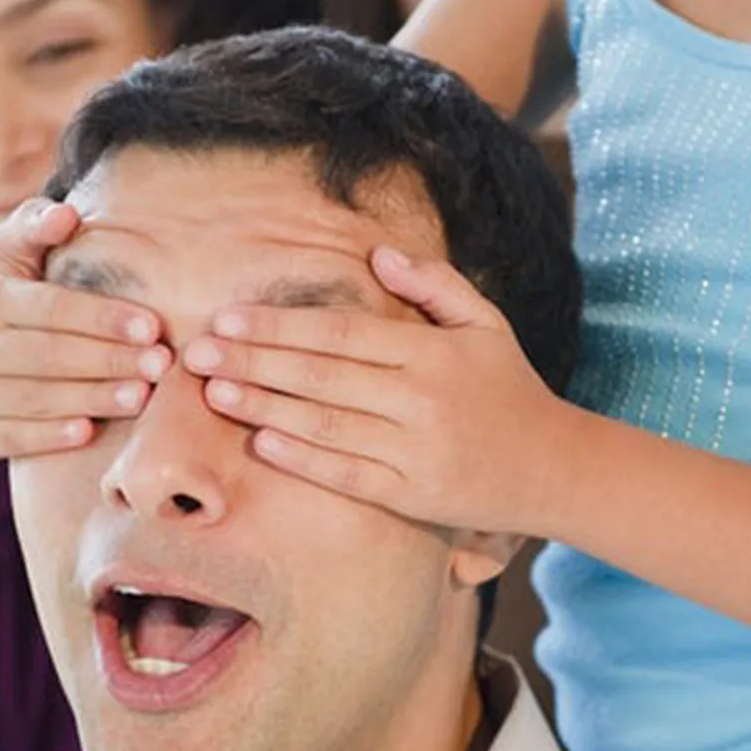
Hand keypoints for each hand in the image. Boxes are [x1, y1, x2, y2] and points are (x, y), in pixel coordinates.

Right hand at [0, 199, 169, 457]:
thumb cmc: (4, 296)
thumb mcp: (10, 252)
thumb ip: (36, 224)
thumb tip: (67, 214)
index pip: (52, 309)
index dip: (103, 318)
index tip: (153, 326)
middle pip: (50, 354)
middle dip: (109, 359)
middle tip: (160, 364)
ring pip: (38, 398)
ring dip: (93, 397)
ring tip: (142, 395)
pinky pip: (15, 438)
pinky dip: (50, 437)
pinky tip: (89, 432)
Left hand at [184, 245, 564, 533]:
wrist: (554, 467)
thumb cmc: (509, 388)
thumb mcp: (485, 323)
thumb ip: (432, 284)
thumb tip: (376, 253)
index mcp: (432, 351)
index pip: (341, 331)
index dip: (281, 324)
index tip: (229, 316)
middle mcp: (421, 398)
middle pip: (322, 375)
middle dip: (255, 361)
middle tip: (196, 352)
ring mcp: (416, 450)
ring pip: (327, 425)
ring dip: (265, 407)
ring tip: (215, 391)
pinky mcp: (413, 496)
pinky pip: (348, 476)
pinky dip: (302, 460)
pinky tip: (261, 443)